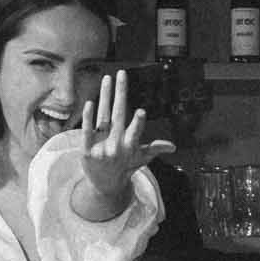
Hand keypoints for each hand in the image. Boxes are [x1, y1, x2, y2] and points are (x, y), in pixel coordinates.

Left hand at [78, 69, 175, 206]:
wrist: (104, 186)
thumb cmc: (125, 168)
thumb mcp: (141, 159)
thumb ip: (154, 149)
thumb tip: (172, 146)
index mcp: (129, 147)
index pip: (135, 133)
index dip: (138, 124)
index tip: (141, 112)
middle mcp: (115, 145)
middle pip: (118, 115)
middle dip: (120, 94)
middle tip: (122, 74)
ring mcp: (100, 147)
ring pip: (103, 117)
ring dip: (105, 96)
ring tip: (107, 78)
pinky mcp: (86, 149)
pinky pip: (86, 131)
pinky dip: (88, 117)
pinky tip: (90, 102)